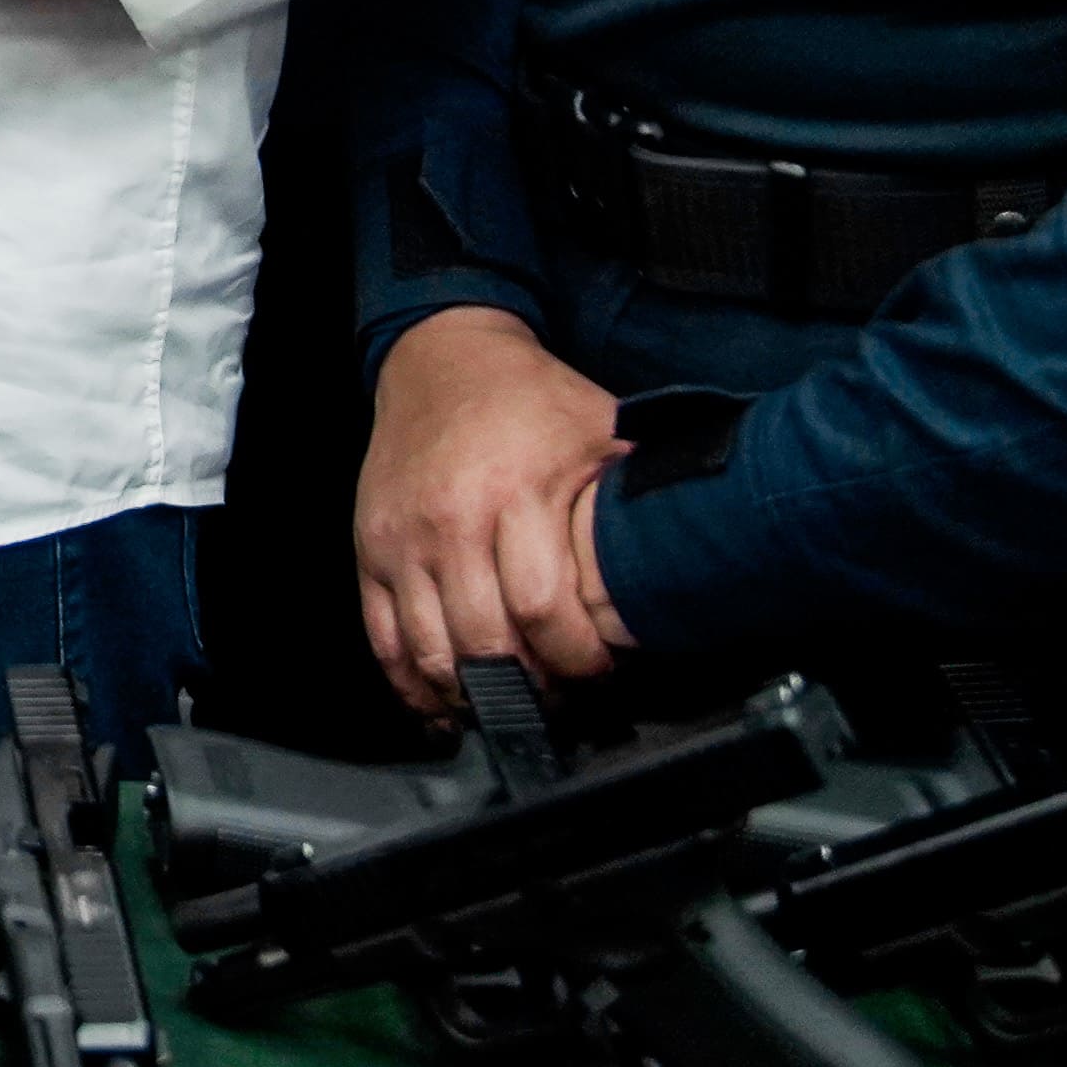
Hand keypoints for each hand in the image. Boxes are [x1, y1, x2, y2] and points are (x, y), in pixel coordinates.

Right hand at [354, 307, 633, 717]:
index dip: (575, 658)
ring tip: (511, 704)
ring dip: (473, 696)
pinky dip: (412, 683)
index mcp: (512, 493)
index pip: (540, 609)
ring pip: (430, 654)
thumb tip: (697, 551)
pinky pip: (383, 639)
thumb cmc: (528, 399)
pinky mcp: (370, 551)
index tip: (600, 669)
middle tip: (561, 696)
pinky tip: (444, 706)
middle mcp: (448, 522)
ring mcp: (402, 541)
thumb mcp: (600, 428)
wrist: (439, 359)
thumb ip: (638, 492)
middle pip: (485, 644)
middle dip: (531, 688)